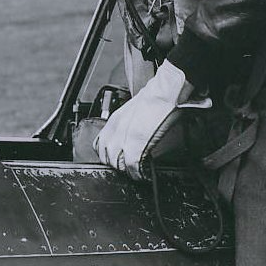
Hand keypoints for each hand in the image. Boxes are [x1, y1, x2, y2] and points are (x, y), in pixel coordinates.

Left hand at [94, 60, 189, 179]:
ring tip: (136, 170)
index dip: (108, 156)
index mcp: (114, 121)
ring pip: (118, 164)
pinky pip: (132, 167)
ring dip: (127, 170)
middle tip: (128, 167)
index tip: (117, 160)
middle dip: (117, 165)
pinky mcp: (137, 146)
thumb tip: (127, 136)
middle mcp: (116, 130)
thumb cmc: (154, 97)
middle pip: (108, 158)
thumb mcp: (133, 111)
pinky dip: (137, 174)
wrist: (165, 92)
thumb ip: (126, 125)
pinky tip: (143, 173)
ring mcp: (125, 138)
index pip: (100, 146)